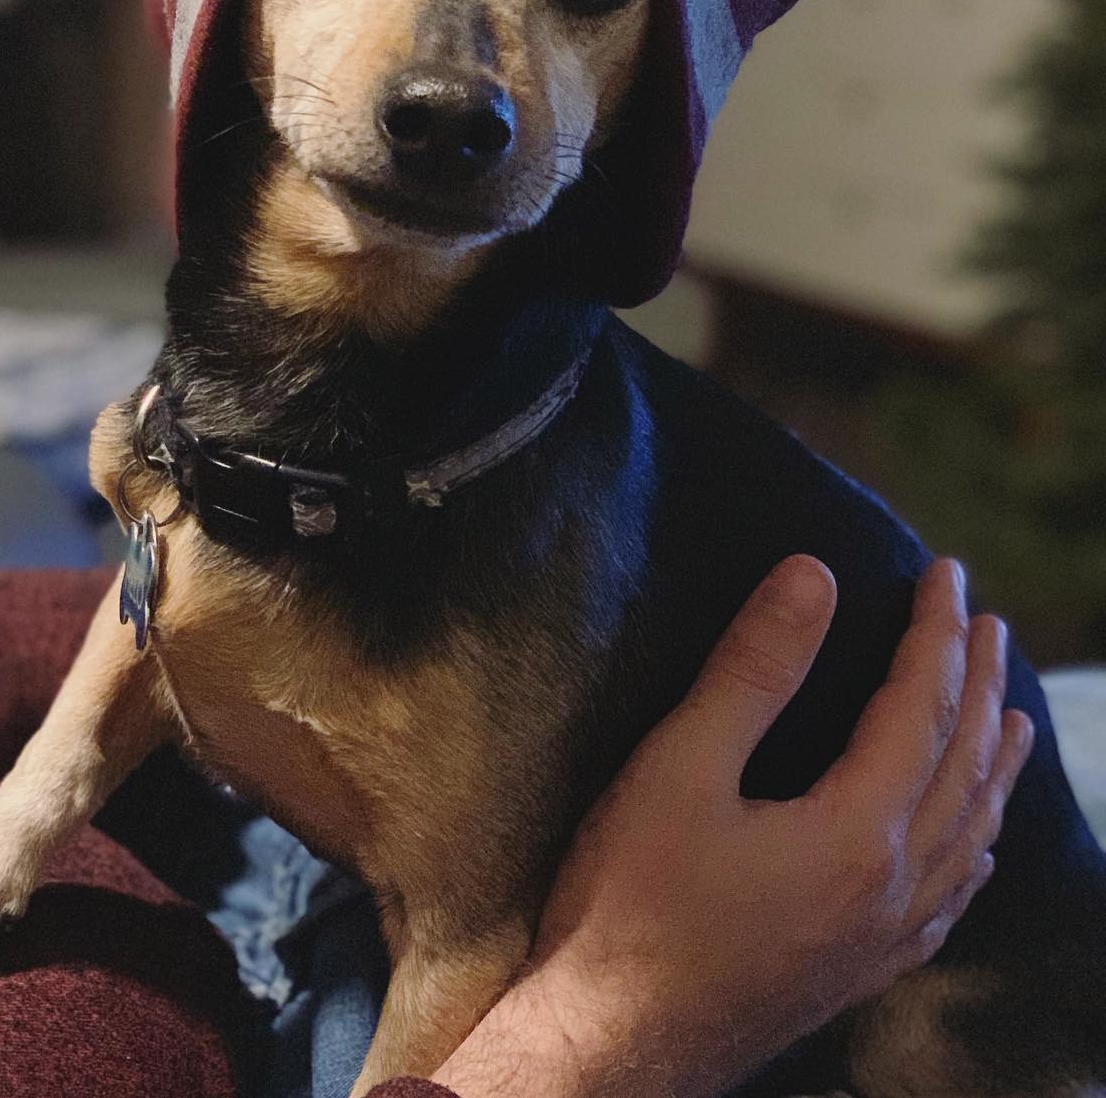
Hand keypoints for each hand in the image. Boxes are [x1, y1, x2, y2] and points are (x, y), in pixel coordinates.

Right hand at [432, 556, 1032, 1097]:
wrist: (612, 1051)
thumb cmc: (631, 905)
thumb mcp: (680, 769)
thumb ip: (752, 671)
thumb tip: (813, 577)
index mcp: (857, 834)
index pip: (920, 708)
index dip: (934, 632)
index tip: (944, 571)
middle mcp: (892, 891)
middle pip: (958, 766)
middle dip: (974, 682)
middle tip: (985, 618)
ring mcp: (882, 942)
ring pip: (966, 835)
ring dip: (990, 764)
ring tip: (1010, 715)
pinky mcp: (858, 973)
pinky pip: (949, 898)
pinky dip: (970, 845)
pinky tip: (970, 843)